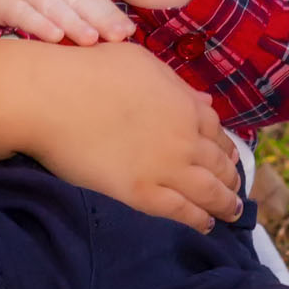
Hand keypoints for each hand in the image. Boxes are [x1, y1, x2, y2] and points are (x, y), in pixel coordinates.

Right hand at [0, 0, 133, 45]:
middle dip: (102, 20)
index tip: (131, 32)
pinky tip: (52, 35)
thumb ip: (63, 1)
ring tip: (91, 39)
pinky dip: (38, 23)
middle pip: (80, 4)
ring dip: (73, 23)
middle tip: (123, 36)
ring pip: (54, 8)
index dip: (110, 14)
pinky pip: (23, 13)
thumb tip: (90, 27)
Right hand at [4, 45, 243, 232]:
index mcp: (184, 104)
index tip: (229, 157)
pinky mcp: (142, 192)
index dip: (225, 147)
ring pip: (209, 191)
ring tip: (231, 213)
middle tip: (235, 190)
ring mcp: (166, 167)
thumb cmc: (90, 70)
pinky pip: (181, 210)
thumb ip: (176, 86)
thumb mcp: (142, 63)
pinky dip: (198, 219)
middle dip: (231, 178)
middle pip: (219, 163)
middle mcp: (184, 138)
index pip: (216, 131)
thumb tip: (204, 103)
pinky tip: (205, 225)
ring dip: (225, 204)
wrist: (53, 97)